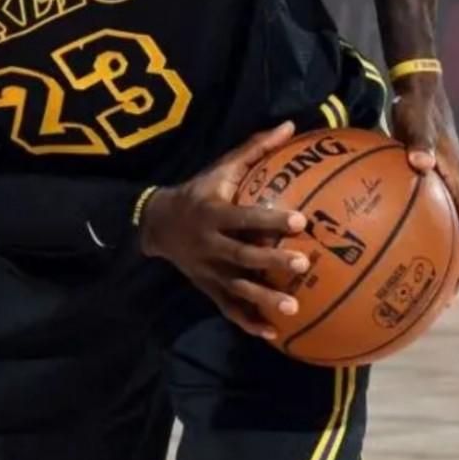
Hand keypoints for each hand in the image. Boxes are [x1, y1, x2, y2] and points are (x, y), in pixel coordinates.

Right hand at [139, 120, 313, 340]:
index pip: (243, 217)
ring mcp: (208, 270)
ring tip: (292, 309)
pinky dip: (247, 321)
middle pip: (242, 256)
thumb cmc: (198, 193)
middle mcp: (209, 245)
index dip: (269, 219)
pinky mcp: (207, 288)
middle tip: (303, 264)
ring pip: (237, 287)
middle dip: (271, 261)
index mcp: (213, 214)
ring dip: (263, 299)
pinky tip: (271, 333)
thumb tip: (290, 126)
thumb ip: (254, 150)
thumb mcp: (219, 169)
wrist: (155, 223)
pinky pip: (227, 308)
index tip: (299, 221)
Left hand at [391, 76, 458, 308]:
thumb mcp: (417, 120)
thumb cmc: (418, 105)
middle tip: (438, 297)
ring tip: (409, 284)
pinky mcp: (418, 182)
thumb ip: (419, 140)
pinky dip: (401, 232)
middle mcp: (451, 187)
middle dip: (453, 267)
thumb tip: (421, 162)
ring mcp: (436, 186)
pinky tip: (372, 246)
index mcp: (457, 179)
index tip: (458, 275)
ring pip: (439, 228)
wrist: (416, 90)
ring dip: (430, 255)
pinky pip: (415, 214)